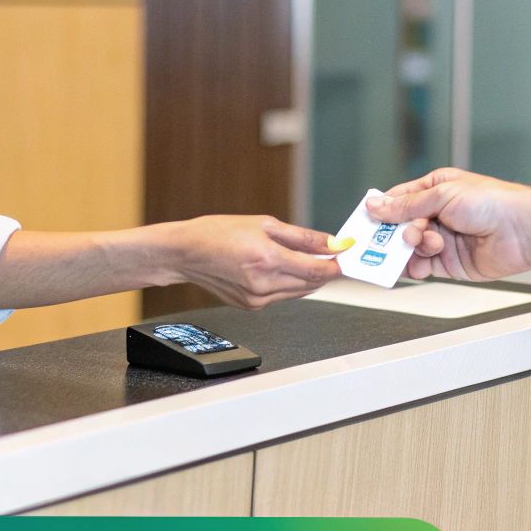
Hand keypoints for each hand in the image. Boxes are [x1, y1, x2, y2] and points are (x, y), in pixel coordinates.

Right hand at [171, 215, 342, 308]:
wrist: (186, 253)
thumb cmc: (218, 232)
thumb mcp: (264, 224)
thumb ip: (303, 237)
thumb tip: (332, 243)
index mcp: (268, 259)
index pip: (317, 270)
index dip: (336, 264)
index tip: (345, 254)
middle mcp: (263, 284)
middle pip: (312, 285)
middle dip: (325, 270)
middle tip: (330, 254)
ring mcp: (257, 299)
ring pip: (299, 292)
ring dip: (308, 278)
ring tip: (305, 258)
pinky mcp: (251, 306)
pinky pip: (282, 296)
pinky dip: (289, 283)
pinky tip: (280, 268)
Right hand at [366, 168, 530, 281]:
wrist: (523, 231)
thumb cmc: (491, 202)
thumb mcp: (443, 195)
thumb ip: (407, 205)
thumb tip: (375, 205)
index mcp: (435, 189)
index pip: (398, 199)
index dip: (381, 210)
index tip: (365, 222)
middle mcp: (437, 214)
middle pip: (400, 226)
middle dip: (395, 233)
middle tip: (395, 238)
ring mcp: (442, 239)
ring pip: (409, 247)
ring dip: (411, 248)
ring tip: (424, 245)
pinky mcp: (448, 262)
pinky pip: (422, 266)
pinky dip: (418, 266)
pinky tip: (424, 263)